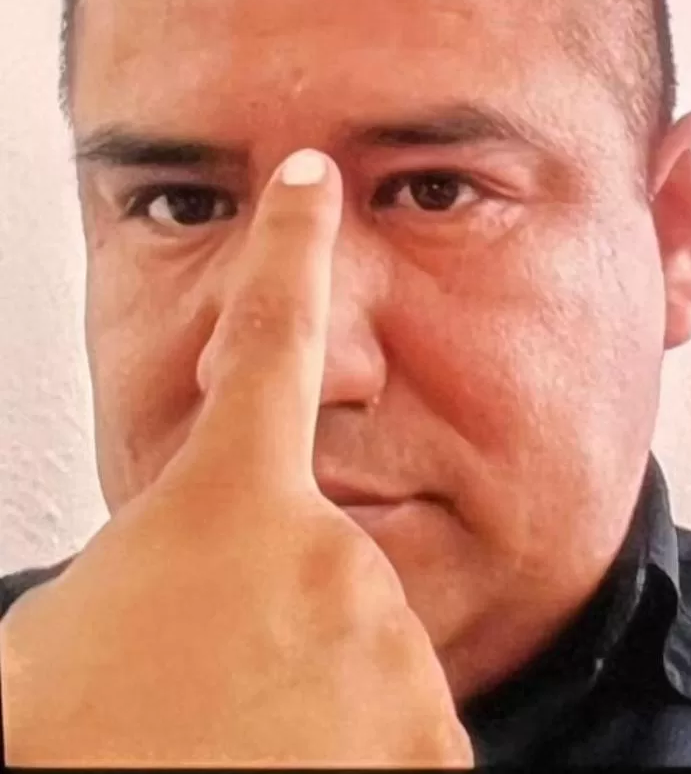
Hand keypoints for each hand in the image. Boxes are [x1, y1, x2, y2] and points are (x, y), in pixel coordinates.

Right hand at [0, 150, 472, 766]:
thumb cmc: (78, 742)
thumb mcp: (56, 628)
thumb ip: (132, 553)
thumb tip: (156, 556)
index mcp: (228, 503)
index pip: (268, 334)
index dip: (288, 249)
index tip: (310, 179)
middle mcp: (331, 549)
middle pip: (314, 554)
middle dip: (267, 606)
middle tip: (199, 679)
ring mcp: (388, 639)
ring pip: (356, 642)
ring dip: (302, 683)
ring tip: (236, 738)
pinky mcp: (430, 731)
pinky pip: (399, 719)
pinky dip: (352, 745)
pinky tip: (295, 767)